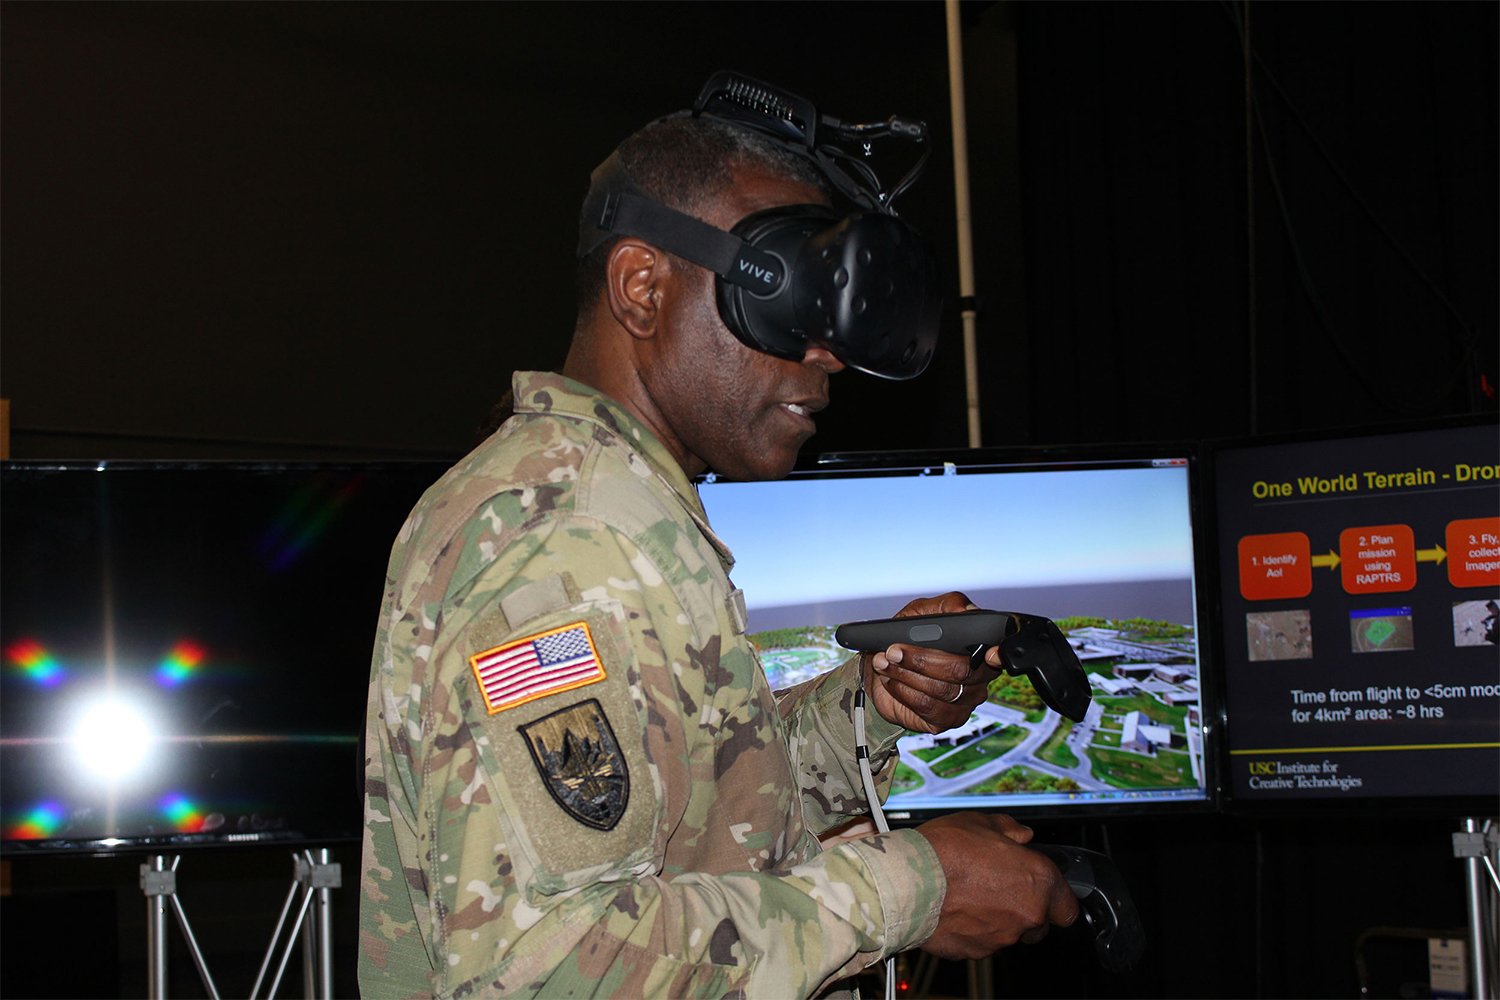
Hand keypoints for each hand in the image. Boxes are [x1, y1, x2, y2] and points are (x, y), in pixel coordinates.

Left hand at [864, 592, 1004, 733]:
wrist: (880, 670)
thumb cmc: (906, 638)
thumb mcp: (921, 612)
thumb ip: (946, 605)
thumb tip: (967, 609)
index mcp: (980, 650)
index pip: (998, 655)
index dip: (998, 656)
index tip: (990, 654)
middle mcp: (978, 679)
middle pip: (960, 671)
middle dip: (922, 659)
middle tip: (895, 650)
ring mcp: (964, 702)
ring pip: (941, 690)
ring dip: (906, 674)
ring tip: (886, 662)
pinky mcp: (946, 720)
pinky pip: (928, 707)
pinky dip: (904, 691)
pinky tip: (891, 681)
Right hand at [915, 812, 1078, 958]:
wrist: (907, 882)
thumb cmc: (944, 850)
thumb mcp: (981, 822)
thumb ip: (1009, 829)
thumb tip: (1022, 834)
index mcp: (1038, 881)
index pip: (1067, 906)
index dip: (1056, 897)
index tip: (1043, 889)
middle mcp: (1027, 913)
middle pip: (1040, 923)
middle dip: (1026, 908)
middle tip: (1000, 887)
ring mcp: (1001, 937)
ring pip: (1010, 932)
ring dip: (997, 918)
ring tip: (969, 894)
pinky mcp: (975, 952)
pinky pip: (982, 941)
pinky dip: (973, 929)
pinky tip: (955, 908)